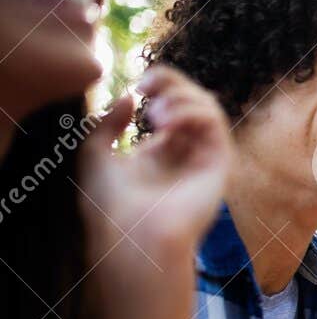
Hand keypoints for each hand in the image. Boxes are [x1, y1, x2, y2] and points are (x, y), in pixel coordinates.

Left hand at [78, 66, 231, 278]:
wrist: (131, 235)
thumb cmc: (111, 205)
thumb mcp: (95, 154)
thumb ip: (107, 123)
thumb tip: (128, 97)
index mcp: (162, 151)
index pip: (172, 106)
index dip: (161, 86)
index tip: (138, 84)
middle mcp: (186, 153)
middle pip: (193, 101)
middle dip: (173, 83)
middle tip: (147, 83)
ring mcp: (204, 158)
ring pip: (209, 108)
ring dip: (182, 98)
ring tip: (154, 114)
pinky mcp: (219, 165)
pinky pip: (216, 125)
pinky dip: (192, 112)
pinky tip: (166, 122)